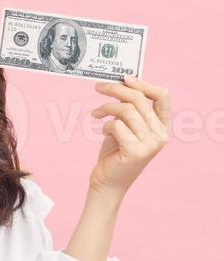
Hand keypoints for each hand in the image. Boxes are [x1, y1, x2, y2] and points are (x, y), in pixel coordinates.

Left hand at [89, 75, 171, 199]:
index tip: (124, 78)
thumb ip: (129, 109)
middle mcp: (161, 135)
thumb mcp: (126, 126)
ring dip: (106, 107)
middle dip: (116, 89)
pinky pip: (117, 125)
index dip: (144, 84)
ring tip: (96, 113)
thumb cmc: (116, 152)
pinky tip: (103, 131)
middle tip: (98, 87)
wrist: (107, 182)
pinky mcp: (136, 152)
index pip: (163, 96)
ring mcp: (151, 144)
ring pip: (127, 110)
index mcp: (162, 126)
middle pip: (140, 99)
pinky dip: (106, 124)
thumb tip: (120, 83)